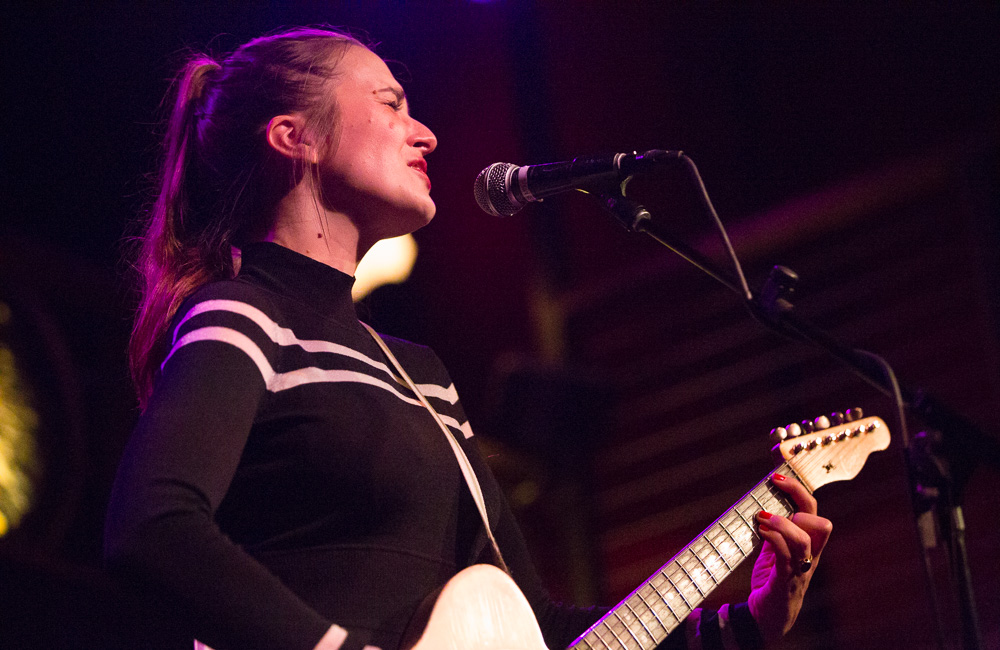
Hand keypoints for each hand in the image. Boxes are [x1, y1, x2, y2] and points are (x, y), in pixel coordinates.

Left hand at [747, 473, 832, 643]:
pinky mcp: (787, 582)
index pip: (813, 510)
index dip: (799, 489)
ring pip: (806, 541)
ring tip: (762, 517)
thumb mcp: (773, 548)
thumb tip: (761, 502)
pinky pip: (788, 558)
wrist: (767, 616)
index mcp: (808, 543)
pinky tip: (760, 531)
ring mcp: (801, 569)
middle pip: (822, 524)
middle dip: (801, 501)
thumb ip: (773, 528)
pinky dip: (775, 540)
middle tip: (776, 489)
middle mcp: (810, 555)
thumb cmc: (772, 579)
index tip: (776, 475)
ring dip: (783, 523)